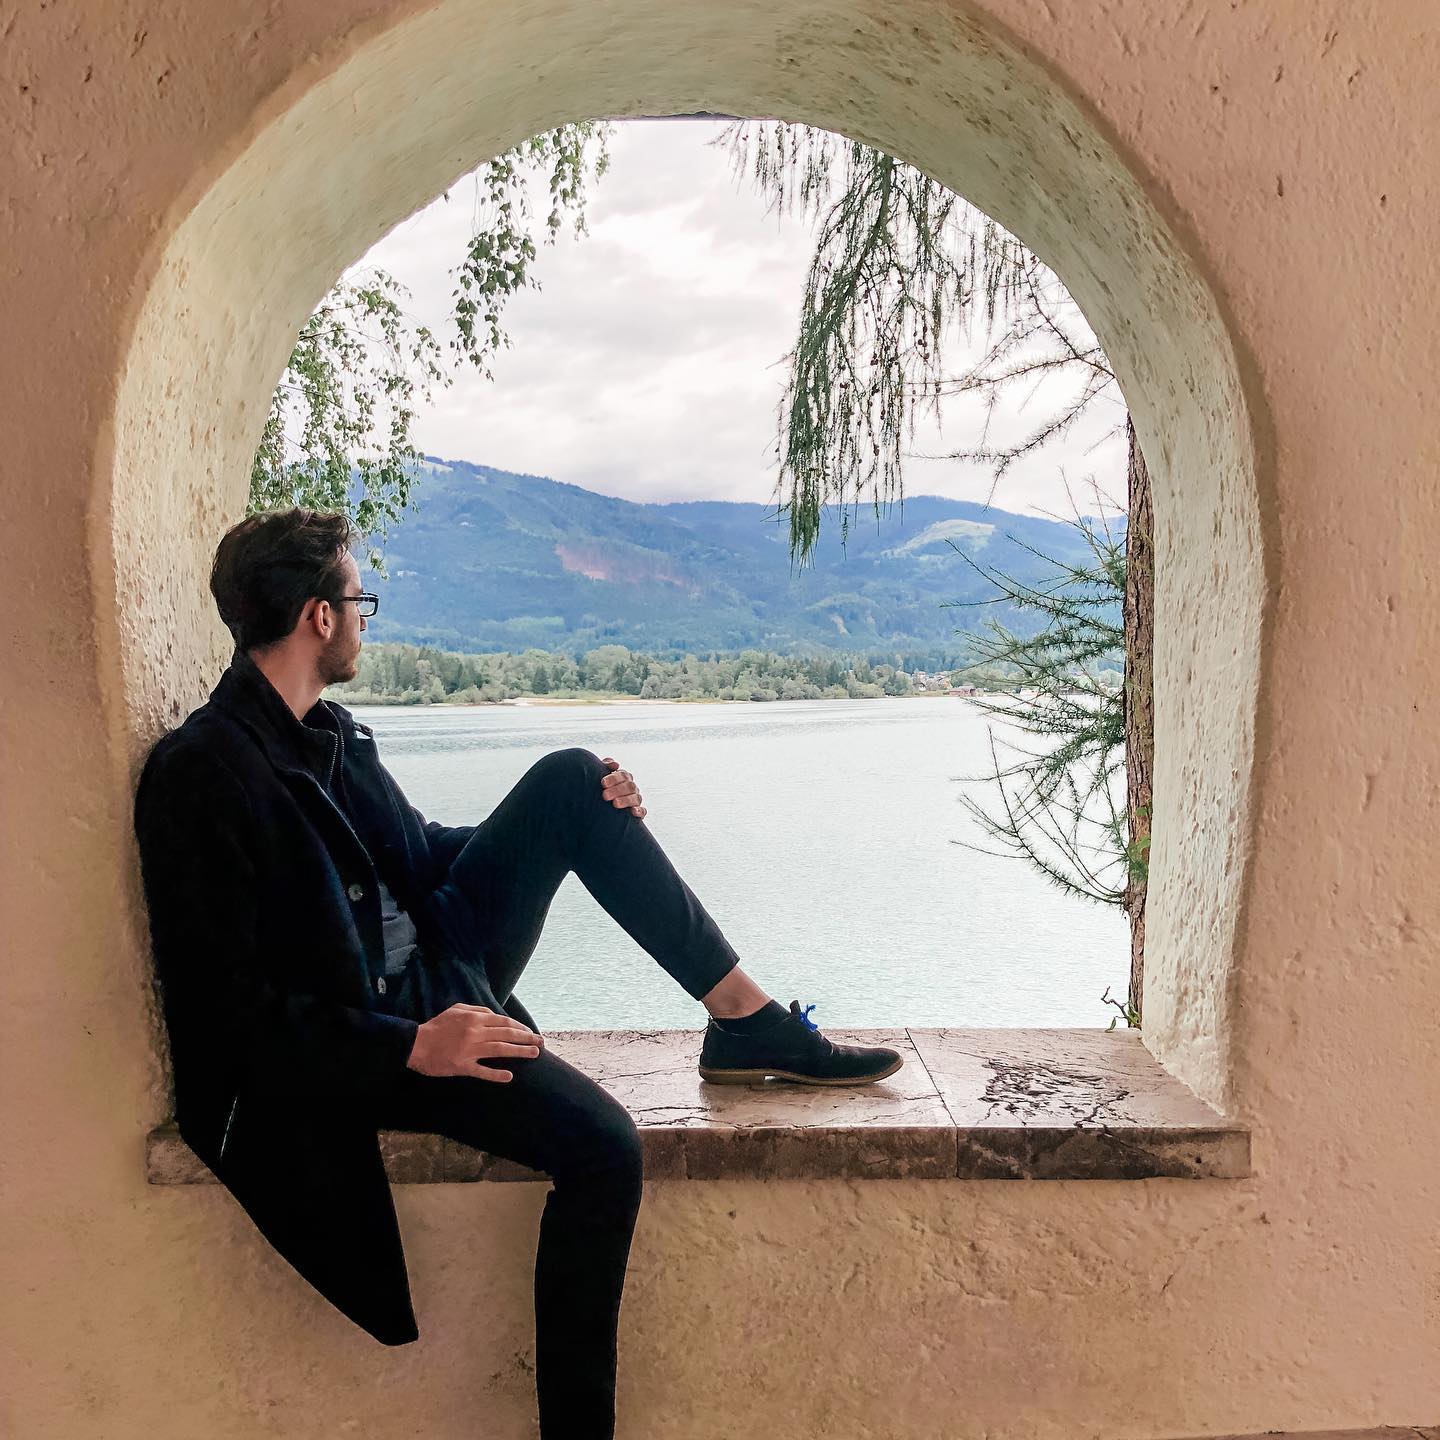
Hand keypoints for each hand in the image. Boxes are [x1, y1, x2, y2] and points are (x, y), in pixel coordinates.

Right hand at [405, 1003, 543, 1081]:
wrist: (415, 1044)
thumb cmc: (437, 1026)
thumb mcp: (457, 1010)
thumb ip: (477, 1010)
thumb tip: (495, 1015)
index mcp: (474, 1018)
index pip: (504, 1022)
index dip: (520, 1027)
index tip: (530, 1032)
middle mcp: (475, 1033)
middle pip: (507, 1035)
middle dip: (526, 1038)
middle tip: (541, 1043)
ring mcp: (469, 1050)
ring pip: (500, 1050)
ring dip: (519, 1052)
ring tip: (534, 1054)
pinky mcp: (462, 1066)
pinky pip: (483, 1070)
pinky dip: (496, 1074)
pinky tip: (509, 1076)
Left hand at [600, 756, 646, 818]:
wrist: (599, 807)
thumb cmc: (601, 788)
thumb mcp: (601, 776)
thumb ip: (606, 766)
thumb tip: (615, 764)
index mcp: (624, 778)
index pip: (623, 775)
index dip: (614, 778)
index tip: (603, 783)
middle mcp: (632, 787)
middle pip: (629, 786)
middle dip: (617, 790)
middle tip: (605, 795)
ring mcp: (636, 799)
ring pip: (636, 798)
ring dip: (626, 800)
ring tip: (615, 803)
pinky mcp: (638, 812)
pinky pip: (643, 811)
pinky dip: (639, 811)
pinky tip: (633, 811)